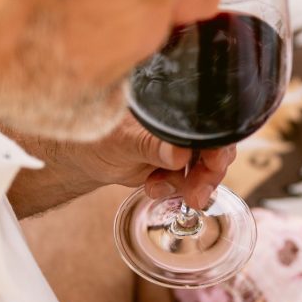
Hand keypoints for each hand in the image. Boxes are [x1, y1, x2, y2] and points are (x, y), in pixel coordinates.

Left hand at [3, 112, 234, 216]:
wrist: (81, 158)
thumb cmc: (95, 137)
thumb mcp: (121, 141)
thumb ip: (149, 145)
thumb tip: (179, 153)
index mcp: (175, 105)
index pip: (213, 122)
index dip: (220, 144)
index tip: (214, 165)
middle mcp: (183, 122)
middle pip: (217, 146)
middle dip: (208, 173)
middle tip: (196, 195)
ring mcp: (182, 142)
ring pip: (207, 166)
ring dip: (192, 184)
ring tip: (160, 189)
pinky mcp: (176, 162)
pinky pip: (191, 179)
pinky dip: (177, 190)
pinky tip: (155, 187)